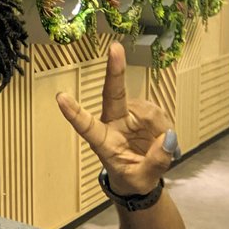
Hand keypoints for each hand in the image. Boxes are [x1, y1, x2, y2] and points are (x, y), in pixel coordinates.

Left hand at [56, 42, 179, 195]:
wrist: (140, 176)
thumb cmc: (131, 179)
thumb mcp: (141, 180)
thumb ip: (155, 162)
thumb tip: (167, 137)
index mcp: (102, 141)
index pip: (86, 126)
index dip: (74, 113)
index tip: (60, 98)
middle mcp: (113, 122)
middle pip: (113, 94)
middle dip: (115, 70)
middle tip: (115, 48)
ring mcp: (129, 114)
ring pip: (148, 110)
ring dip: (158, 127)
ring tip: (157, 148)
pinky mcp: (144, 112)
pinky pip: (159, 113)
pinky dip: (164, 126)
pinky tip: (160, 138)